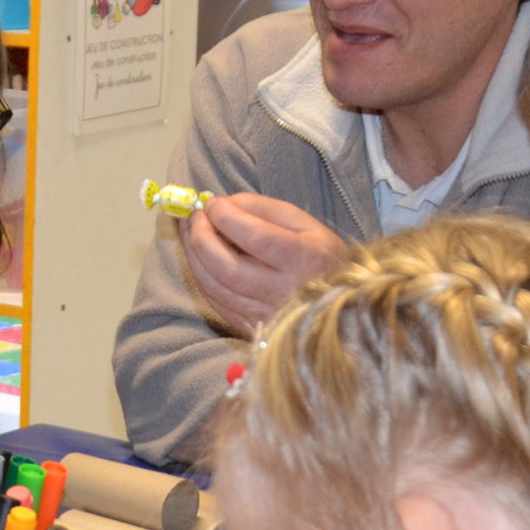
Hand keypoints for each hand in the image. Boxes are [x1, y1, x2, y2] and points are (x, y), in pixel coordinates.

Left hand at [182, 195, 350, 335]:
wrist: (339, 306)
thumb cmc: (321, 258)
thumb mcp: (305, 224)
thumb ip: (265, 208)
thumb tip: (225, 203)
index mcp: (303, 260)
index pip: (256, 237)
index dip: (227, 217)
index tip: (212, 202)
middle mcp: (283, 292)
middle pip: (227, 267)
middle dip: (201, 237)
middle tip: (194, 216)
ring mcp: (265, 315)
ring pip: (215, 287)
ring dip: (194, 257)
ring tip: (189, 231)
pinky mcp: (251, 327)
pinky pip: (216, 302)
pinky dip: (202, 277)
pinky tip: (199, 258)